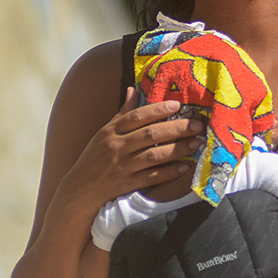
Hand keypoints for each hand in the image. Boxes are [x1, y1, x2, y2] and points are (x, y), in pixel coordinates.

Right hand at [66, 88, 202, 206]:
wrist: (80, 188)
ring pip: (154, 155)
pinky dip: (168, 172)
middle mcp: (117, 147)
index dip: (158, 110)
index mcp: (111, 131)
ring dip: (177, 149)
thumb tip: (133, 89)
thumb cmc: (95, 157)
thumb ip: (122, 113)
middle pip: (150, 135)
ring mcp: (123, 166)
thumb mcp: (104, 132)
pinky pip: (152, 177)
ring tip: (196, 143)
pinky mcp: (128, 184)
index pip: (137, 117)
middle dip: (176, 128)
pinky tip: (184, 167)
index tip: (177, 105)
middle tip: (197, 125)